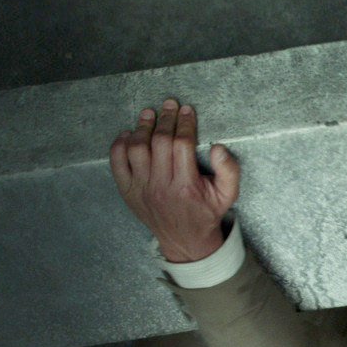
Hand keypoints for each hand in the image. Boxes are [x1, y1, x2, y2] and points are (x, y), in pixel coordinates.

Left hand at [109, 98, 239, 262]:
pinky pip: (117, 163)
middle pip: (159, 142)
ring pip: (137, 148)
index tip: (187, 111)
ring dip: (142, 127)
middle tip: (170, 105)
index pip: (182, 144)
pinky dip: (119, 145)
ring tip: (149, 114)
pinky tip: (128, 134)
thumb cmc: (206, 213)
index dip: (185, 123)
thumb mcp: (228, 195)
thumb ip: (229, 171)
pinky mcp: (128, 191)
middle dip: (166, 118)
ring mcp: (141, 189)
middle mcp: (160, 186)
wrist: (185, 241)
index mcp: (186, 186)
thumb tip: (218, 147)